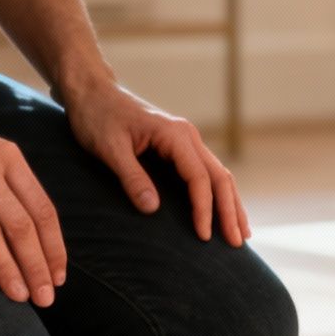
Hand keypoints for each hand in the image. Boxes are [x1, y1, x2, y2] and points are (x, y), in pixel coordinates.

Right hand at [0, 98, 65, 304]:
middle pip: (20, 226)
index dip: (53, 248)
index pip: (42, 210)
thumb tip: (35, 228)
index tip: (59, 278)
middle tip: (45, 299)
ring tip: (17, 296)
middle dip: (36, 266)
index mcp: (8, 158)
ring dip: (5, 268)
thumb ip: (10, 181)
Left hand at [62, 81, 246, 245]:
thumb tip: (153, 209)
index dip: (204, 208)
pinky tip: (224, 212)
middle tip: (237, 243)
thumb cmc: (97, 117)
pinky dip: (218, 195)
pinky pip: (206, 173)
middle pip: (220, 177)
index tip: (204, 236)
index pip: (199, 178)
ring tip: (242, 234)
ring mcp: (187, 141)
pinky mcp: (179, 148)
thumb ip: (131, 177)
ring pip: (219, 175)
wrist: (93, 92)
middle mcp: (188, 136)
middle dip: (230, 211)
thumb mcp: (109, 149)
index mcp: (175, 135)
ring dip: (231, 205)